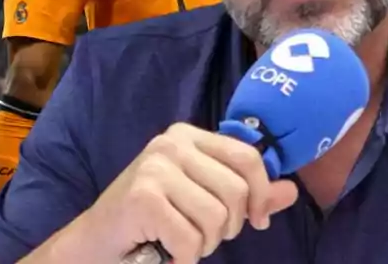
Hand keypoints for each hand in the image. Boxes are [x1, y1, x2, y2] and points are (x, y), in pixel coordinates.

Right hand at [74, 123, 297, 263]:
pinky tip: (167, 252)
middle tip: (203, 236)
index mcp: (188, 135)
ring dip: (204, 244)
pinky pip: (190, 239)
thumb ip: (247, 194)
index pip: (248, 157)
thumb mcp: (204, 200)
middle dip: (229, 226)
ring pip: (216, 217)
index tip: (256, 220)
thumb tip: (291, 191)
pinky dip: (184, 258)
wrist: (96, 240)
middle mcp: (171, 143)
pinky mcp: (142, 196)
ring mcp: (155, 167)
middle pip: (236, 191)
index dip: (261, 194)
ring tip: (181, 241)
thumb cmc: (152, 220)